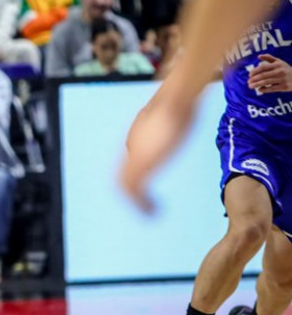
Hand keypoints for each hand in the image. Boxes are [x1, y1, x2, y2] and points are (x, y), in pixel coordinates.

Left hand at [119, 91, 194, 212]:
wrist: (174, 102)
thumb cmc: (180, 104)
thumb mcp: (176, 113)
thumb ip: (176, 117)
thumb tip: (191, 104)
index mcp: (138, 137)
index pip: (132, 160)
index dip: (138, 175)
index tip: (147, 187)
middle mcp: (133, 147)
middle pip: (123, 175)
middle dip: (132, 192)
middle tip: (145, 205)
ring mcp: (135, 157)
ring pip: (125, 185)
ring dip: (136, 201)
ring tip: (150, 211)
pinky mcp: (141, 165)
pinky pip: (133, 189)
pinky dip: (140, 203)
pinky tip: (152, 211)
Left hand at [247, 54, 291, 92]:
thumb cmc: (285, 69)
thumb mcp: (279, 62)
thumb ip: (269, 58)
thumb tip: (258, 56)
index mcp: (277, 65)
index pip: (263, 67)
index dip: (255, 71)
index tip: (249, 74)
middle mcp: (280, 71)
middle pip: (263, 75)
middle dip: (254, 79)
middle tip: (248, 82)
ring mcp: (282, 79)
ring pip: (266, 82)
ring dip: (257, 84)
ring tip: (250, 86)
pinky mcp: (284, 87)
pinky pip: (272, 89)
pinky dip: (264, 89)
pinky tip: (259, 89)